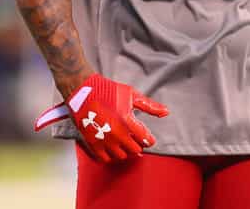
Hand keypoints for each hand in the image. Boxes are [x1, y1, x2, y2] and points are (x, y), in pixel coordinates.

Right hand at [34, 73, 168, 162]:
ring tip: (125, 142)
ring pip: (121, 156)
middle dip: (138, 145)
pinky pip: (105, 159)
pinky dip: (111, 156)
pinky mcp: (92, 143)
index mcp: (128, 120)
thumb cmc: (109, 90)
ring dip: (126, 151)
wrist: (83, 91)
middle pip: (135, 150)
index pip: (145, 140)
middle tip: (137, 139)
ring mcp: (104, 140)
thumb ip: (150, 106)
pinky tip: (113, 147)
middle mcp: (116, 133)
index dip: (149, 140)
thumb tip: (166, 112)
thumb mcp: (132, 95)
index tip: (149, 138)